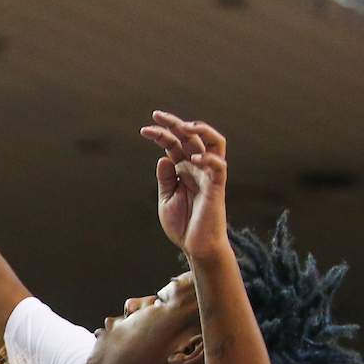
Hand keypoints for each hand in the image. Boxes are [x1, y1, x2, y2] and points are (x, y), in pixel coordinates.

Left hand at [140, 113, 227, 259]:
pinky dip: (209, 158)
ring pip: (214, 142)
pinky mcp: (218, 187)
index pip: (174, 144)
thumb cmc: (183, 225)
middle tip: (157, 116)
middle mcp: (197, 167)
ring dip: (201, 130)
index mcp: (184, 169)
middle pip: (191, 137)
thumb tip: (163, 156)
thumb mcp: (166, 199)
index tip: (144, 130)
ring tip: (185, 126)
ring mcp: (209, 174)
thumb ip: (165, 178)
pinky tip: (194, 159)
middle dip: (174, 123)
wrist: (196, 247)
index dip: (161, 134)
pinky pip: (219, 166)